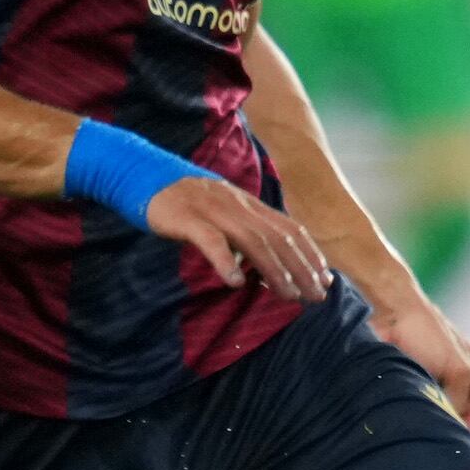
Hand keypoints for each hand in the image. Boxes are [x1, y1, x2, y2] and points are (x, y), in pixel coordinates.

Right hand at [145, 175, 333, 301]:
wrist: (144, 174)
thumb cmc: (185, 200)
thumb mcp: (222, 211)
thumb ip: (243, 233)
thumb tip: (263, 265)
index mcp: (248, 205)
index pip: (289, 228)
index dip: (310, 252)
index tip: (325, 277)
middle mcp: (238, 205)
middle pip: (278, 237)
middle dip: (301, 268)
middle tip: (316, 295)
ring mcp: (214, 210)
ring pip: (253, 240)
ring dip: (275, 270)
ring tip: (288, 295)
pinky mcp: (188, 218)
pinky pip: (210, 240)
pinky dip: (225, 261)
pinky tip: (234, 283)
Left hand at [364, 291, 469, 469]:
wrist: (384, 315)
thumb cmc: (425, 332)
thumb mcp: (454, 369)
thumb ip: (456, 403)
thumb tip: (448, 436)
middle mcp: (460, 393)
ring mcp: (435, 400)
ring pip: (454, 440)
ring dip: (461, 463)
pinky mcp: (409, 404)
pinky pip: (423, 432)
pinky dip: (426, 450)